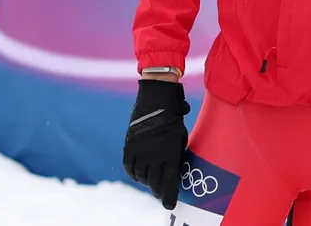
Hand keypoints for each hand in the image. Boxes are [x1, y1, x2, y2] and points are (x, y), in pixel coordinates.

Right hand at [123, 80, 190, 209]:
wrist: (156, 103)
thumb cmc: (174, 121)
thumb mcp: (181, 140)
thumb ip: (176, 156)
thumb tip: (173, 170)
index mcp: (170, 156)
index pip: (170, 183)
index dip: (169, 197)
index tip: (170, 205)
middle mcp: (154, 158)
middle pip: (155, 183)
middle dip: (159, 191)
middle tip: (161, 194)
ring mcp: (140, 154)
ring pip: (142, 177)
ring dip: (147, 182)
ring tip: (152, 182)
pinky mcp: (129, 149)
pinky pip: (130, 168)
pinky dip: (135, 174)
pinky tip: (139, 176)